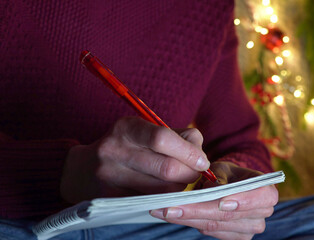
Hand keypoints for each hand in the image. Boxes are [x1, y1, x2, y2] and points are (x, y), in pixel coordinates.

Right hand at [60, 116, 209, 202]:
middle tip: (195, 173)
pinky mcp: (109, 198)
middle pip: (166, 168)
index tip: (201, 161)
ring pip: (162, 189)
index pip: (162, 138)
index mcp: (126, 128)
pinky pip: (150, 202)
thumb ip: (179, 137)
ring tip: (179, 181)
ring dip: (180, 188)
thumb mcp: (147, 131)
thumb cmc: (127, 147)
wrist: (82, 170)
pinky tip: (165, 192)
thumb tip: (200, 153)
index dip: (188, 152)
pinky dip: (165, 199)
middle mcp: (114, 150)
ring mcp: (109, 176)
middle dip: (189, 173)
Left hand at [150, 162, 278, 239]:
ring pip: (215, 226)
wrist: (231, 186)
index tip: (221, 202)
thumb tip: (210, 190)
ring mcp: (250, 229)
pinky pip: (211, 232)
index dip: (242, 201)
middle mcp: (263, 213)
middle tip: (169, 206)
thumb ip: (219, 178)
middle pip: (229, 216)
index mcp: (267, 191)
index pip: (261, 197)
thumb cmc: (229, 174)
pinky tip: (175, 215)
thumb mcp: (224, 168)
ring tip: (164, 210)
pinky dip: (192, 222)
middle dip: (197, 210)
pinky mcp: (236, 238)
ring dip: (188, 218)